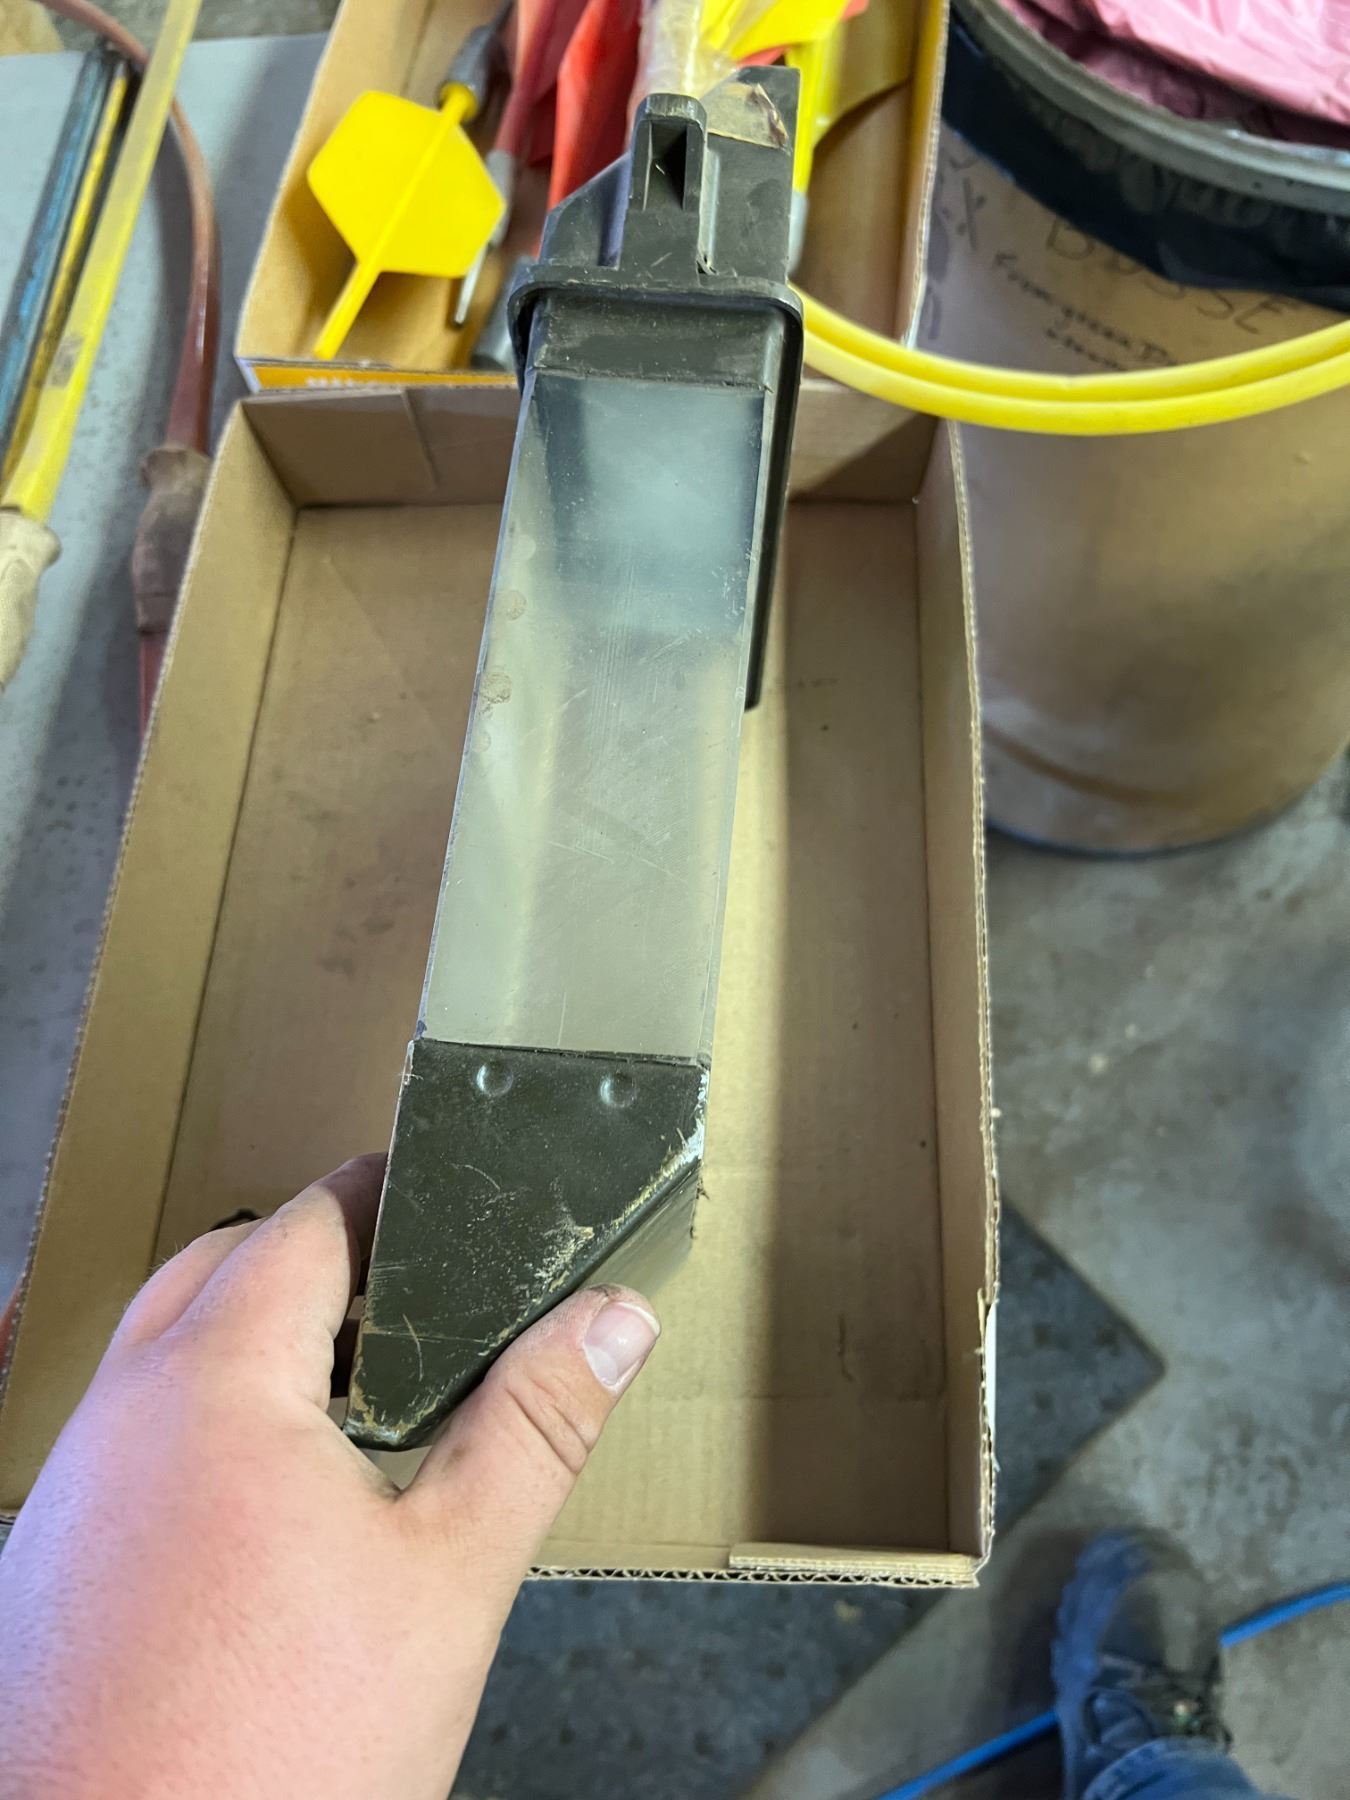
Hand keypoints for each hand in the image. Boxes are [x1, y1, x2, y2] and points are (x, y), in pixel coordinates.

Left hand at [0, 1155, 659, 1798]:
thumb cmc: (273, 1751)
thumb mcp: (448, 1576)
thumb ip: (534, 1427)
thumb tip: (614, 1317)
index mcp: (218, 1377)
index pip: (307, 1222)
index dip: (383, 1195)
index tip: (446, 1196)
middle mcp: (122, 1407)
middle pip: (221, 1267)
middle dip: (316, 1256)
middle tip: (412, 1291)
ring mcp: (70, 1483)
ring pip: (164, 1350)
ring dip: (253, 1337)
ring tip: (356, 1394)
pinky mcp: (51, 1556)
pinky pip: (131, 1433)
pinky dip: (203, 1417)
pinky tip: (275, 1500)